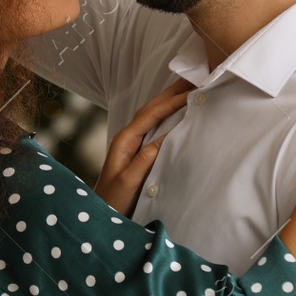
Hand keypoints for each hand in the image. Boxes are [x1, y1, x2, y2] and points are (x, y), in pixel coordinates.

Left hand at [94, 79, 190, 214]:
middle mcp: (127, 137)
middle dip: (171, 93)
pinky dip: (167, 115)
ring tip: (188, 88)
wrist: (102, 216)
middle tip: (193, 79)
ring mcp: (131, 143)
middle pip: (151, 108)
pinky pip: (154, 127)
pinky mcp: (137, 151)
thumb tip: (166, 137)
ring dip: (169, 100)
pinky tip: (177, 112)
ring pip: (152, 115)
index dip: (171, 102)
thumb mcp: (130, 181)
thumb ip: (146, 159)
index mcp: (124, 141)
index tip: (191, 91)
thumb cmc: (114, 201)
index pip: (151, 115)